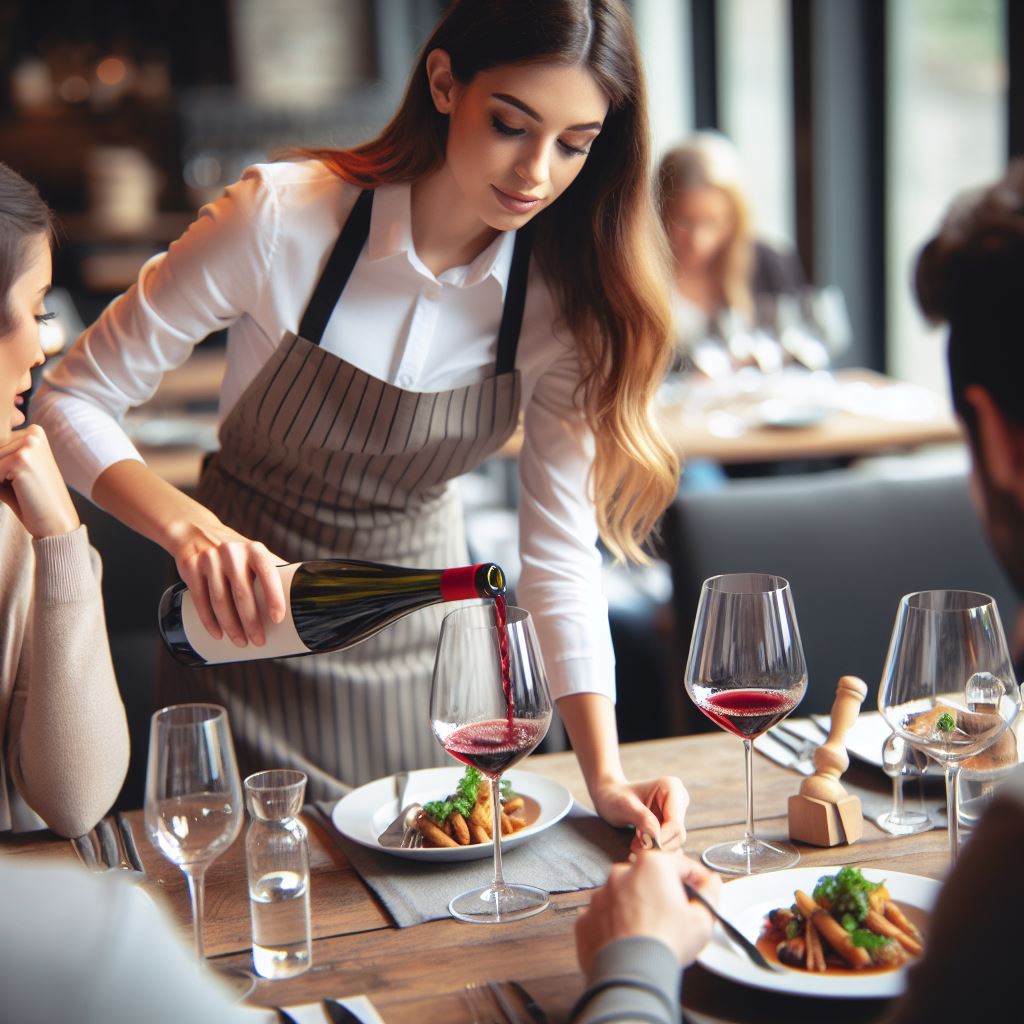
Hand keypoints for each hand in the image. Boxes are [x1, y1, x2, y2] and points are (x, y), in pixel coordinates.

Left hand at [0, 425, 78, 537]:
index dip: (0, 467)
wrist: (56, 522)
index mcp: (33, 432)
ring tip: (20, 488)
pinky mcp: (22, 459)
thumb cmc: (31, 499)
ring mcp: (29, 444)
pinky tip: (20, 491)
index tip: (16, 477)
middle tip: (19, 486)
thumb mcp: (11, 472)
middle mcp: (33, 433)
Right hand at [169, 518, 286, 646]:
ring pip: (221, 600)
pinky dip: (209, 621)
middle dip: (251, 622)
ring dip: (231, 626)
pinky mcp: (191, 567)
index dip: (273, 596)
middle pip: (242, 594)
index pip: (268, 573)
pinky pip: (200, 599)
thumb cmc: (236, 553)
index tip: (277, 619)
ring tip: (240, 641)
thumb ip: (274, 570)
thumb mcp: (255, 554)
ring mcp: (209, 559)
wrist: (197, 533)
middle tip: (258, 641)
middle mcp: (232, 552)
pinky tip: (217, 634)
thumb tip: (301, 593)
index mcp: (254, 550)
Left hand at [575, 852, 719, 972]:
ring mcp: (600, 896)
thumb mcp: (702, 920)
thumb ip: (710, 893)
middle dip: (663, 895)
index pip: (681, 865)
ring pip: (625, 897)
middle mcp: (621, 873)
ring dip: (636, 909)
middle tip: (675, 919)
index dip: (696, 879)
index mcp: (651, 865)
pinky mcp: (586, 918)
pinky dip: (615, 927)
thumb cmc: (665, 944)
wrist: (631, 974)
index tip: (702, 891)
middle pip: (650, 879)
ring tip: (650, 934)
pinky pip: (604, 918)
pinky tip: (628, 942)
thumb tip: (711, 883)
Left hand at [590, 775, 689, 852]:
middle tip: (633, 846)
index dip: (659, 841)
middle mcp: (680, 798)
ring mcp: (678, 812)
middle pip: (678, 835)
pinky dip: (655, 848)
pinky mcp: (673, 823)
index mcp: (672, 788)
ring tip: (634, 844)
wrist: (610, 797)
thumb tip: (657, 837)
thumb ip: (641, 818)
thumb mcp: (623, 806)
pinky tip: (639, 844)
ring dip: (654, 848)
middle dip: (656, 845)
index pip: (675, 825)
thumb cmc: (614, 798)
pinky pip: (671, 843)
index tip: (636, 846)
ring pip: (676, 842)